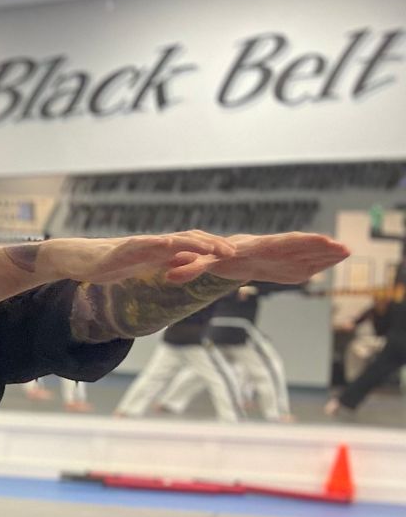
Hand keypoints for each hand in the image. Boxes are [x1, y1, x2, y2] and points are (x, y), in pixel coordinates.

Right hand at [46, 233, 233, 286]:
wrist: (82, 259)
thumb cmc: (111, 264)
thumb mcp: (145, 266)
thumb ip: (165, 264)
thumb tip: (188, 265)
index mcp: (161, 250)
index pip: (193, 245)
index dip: (213, 249)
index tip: (233, 255)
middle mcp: (155, 243)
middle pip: (189, 239)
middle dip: (212, 244)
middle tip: (234, 251)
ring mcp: (140, 244)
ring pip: (170, 240)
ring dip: (192, 243)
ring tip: (210, 248)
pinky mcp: (124, 248)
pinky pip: (143, 245)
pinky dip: (157, 243)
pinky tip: (169, 244)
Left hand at [203, 233, 348, 284]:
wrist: (228, 255)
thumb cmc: (216, 258)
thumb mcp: (202, 264)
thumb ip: (190, 269)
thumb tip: (169, 275)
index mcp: (256, 247)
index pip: (279, 244)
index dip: (298, 243)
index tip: (316, 241)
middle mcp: (273, 248)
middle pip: (298, 245)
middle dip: (318, 246)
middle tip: (341, 246)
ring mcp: (283, 255)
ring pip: (306, 252)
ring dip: (326, 252)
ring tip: (348, 251)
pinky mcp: (288, 264)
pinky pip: (308, 261)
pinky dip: (322, 260)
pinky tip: (340, 258)